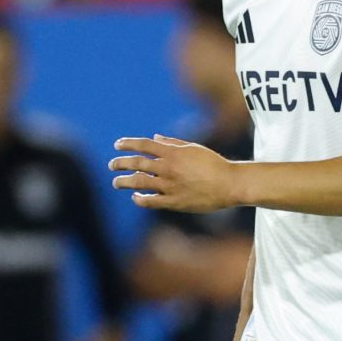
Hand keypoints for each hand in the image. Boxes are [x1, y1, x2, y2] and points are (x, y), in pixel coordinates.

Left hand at [110, 136, 240, 212]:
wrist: (229, 184)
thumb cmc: (213, 164)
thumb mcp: (193, 148)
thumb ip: (172, 143)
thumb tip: (155, 138)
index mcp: (172, 153)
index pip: (143, 145)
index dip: (128, 144)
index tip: (117, 145)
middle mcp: (168, 168)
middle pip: (136, 163)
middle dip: (120, 163)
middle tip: (112, 165)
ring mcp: (170, 186)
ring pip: (139, 183)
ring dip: (124, 182)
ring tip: (117, 182)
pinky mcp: (174, 202)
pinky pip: (151, 201)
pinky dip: (140, 199)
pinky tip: (135, 197)